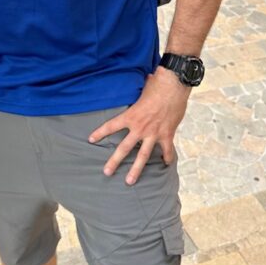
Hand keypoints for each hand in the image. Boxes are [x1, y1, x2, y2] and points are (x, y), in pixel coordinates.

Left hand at [87, 68, 190, 184]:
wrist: (174, 85)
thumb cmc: (157, 83)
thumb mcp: (141, 89)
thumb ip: (137, 93)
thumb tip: (138, 83)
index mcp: (131, 116)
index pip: (111, 126)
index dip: (100, 133)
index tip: (91, 139)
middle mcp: (140, 127)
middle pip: (124, 148)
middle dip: (114, 161)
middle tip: (106, 172)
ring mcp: (154, 133)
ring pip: (143, 156)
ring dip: (136, 169)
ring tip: (130, 181)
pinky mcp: (167, 134)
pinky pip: (166, 150)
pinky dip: (167, 157)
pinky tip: (166, 164)